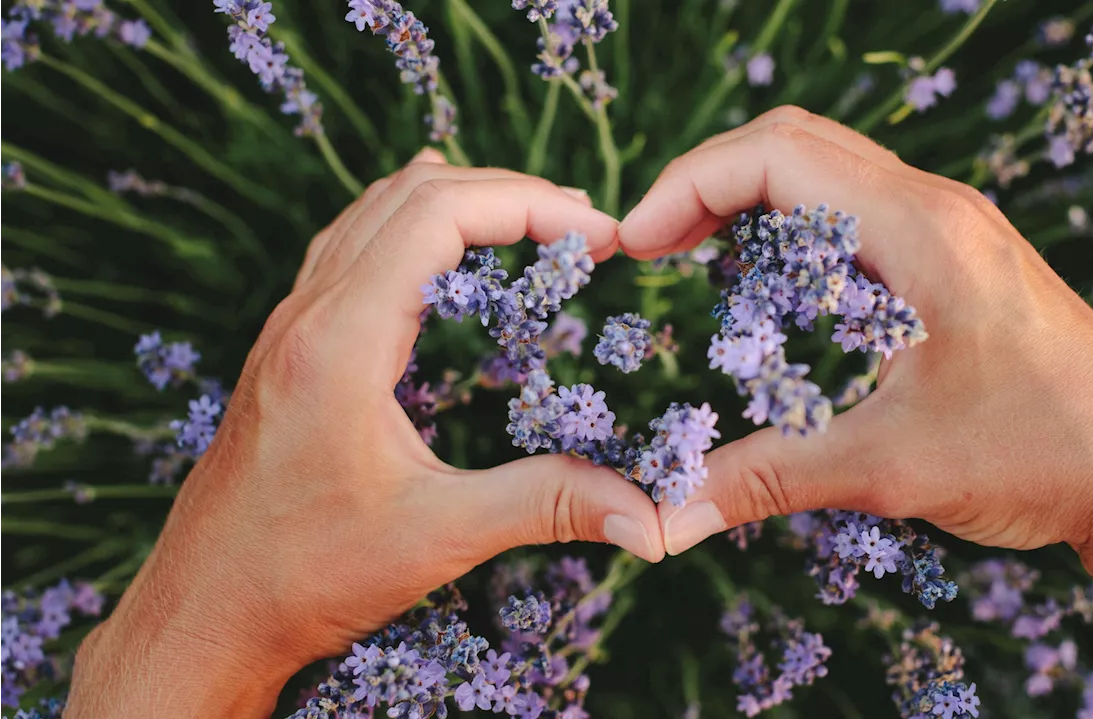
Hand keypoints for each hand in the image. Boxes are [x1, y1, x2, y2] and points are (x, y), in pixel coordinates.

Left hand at [65, 151, 662, 717]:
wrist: (202, 613)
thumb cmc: (302, 576)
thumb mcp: (436, 537)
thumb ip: (546, 506)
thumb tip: (650, 519)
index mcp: (340, 341)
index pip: (438, 213)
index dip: (528, 206)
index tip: (598, 233)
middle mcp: (307, 316)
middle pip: (410, 196)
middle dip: (506, 194)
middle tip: (583, 226)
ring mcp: (289, 328)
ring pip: (372, 212)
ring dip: (456, 200)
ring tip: (530, 220)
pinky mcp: (287, 351)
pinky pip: (347, 247)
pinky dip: (408, 225)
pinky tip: (433, 245)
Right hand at [618, 106, 1092, 715]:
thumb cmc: (1038, 454)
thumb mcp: (888, 466)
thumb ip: (768, 478)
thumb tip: (668, 515)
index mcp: (919, 230)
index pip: (777, 154)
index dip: (689, 187)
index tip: (634, 246)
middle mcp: (939, 209)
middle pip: (795, 144)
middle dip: (709, 184)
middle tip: (652, 248)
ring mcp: (956, 229)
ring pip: (830, 171)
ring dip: (755, 201)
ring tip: (697, 257)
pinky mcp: (964, 261)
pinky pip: (862, 209)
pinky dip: (800, 229)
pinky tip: (778, 289)